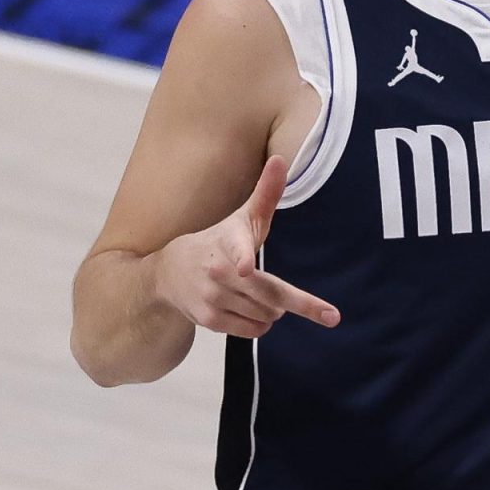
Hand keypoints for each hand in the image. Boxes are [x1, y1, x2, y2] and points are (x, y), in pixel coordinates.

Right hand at [153, 155, 340, 337]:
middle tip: (320, 309)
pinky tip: (250, 310)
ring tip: (260, 297)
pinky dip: (260, 325)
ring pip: (266, 316)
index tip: (246, 268)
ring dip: (274, 311)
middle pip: (271, 295)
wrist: (170, 272)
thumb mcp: (243, 217)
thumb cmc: (218, 240)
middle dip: (299, 304)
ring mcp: (212, 297)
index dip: (243, 258)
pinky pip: (252, 330)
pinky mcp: (209, 320)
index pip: (237, 250)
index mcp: (229, 242)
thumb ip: (266, 193)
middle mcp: (218, 271)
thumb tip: (280, 159)